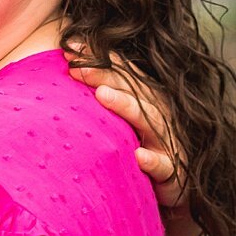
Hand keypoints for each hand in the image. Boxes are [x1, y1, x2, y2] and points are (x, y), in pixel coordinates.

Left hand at [66, 46, 185, 209]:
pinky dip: (153, 160)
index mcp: (144, 98)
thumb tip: (62, 71)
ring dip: (126, 106)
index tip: (69, 47)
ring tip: (102, 94)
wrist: (168, 189)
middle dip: (105, 74)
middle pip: (132, 89)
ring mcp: (166, 141)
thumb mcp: (118, 122)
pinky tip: (139, 156)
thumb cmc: (135, 150)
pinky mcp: (172, 171)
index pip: (121, 71)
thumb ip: (98, 98)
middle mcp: (157, 113)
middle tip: (76, 66)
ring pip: (149, 119)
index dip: (97, 57)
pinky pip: (164, 166)